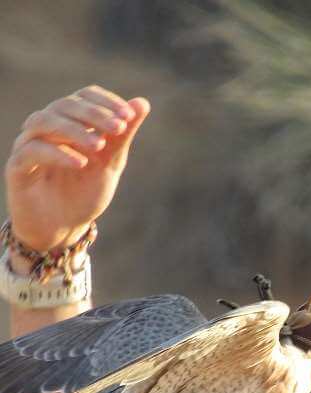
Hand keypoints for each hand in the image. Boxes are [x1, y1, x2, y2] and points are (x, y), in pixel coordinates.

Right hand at [5, 85, 149, 252]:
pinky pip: (33, 150)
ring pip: (45, 121)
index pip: (84, 96)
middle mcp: (47, 127)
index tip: (128, 115)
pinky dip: (58, 153)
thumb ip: (122, 136)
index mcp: (70, 122)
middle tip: (119, 128)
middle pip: (65, 105)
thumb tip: (142, 103)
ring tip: (99, 145)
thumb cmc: (84, 193)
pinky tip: (81, 163)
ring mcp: (29, 144)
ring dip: (74, 130)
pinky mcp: (17, 165)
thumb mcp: (109, 164)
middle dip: (94, 115)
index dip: (106, 102)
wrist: (63, 228)